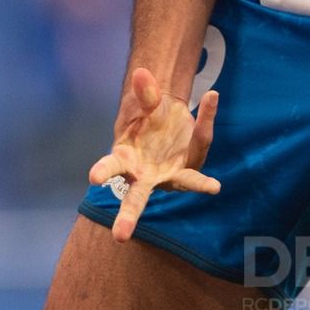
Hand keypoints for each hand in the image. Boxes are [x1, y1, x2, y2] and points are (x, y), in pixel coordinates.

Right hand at [87, 67, 220, 239]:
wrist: (161, 114)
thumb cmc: (143, 118)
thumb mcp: (142, 104)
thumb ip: (145, 94)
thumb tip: (143, 73)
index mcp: (123, 159)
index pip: (111, 167)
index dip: (104, 171)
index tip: (94, 177)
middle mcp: (145, 175)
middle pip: (137, 198)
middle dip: (128, 216)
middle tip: (119, 236)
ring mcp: (171, 174)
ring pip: (184, 182)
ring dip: (198, 184)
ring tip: (214, 186)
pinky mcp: (191, 165)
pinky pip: (200, 146)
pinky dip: (205, 125)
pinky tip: (215, 116)